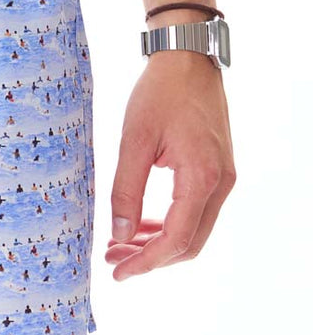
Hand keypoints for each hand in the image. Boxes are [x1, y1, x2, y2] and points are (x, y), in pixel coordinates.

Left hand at [106, 51, 235, 280]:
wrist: (187, 61)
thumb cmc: (160, 94)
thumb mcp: (133, 141)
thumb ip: (125, 190)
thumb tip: (119, 234)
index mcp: (202, 178)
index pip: (176, 240)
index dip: (145, 262)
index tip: (117, 273)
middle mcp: (220, 183)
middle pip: (189, 243)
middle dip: (150, 258)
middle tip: (112, 259)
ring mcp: (222, 178)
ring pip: (193, 230)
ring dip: (158, 243)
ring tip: (120, 244)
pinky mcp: (216, 171)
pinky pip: (195, 211)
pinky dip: (169, 224)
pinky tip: (140, 223)